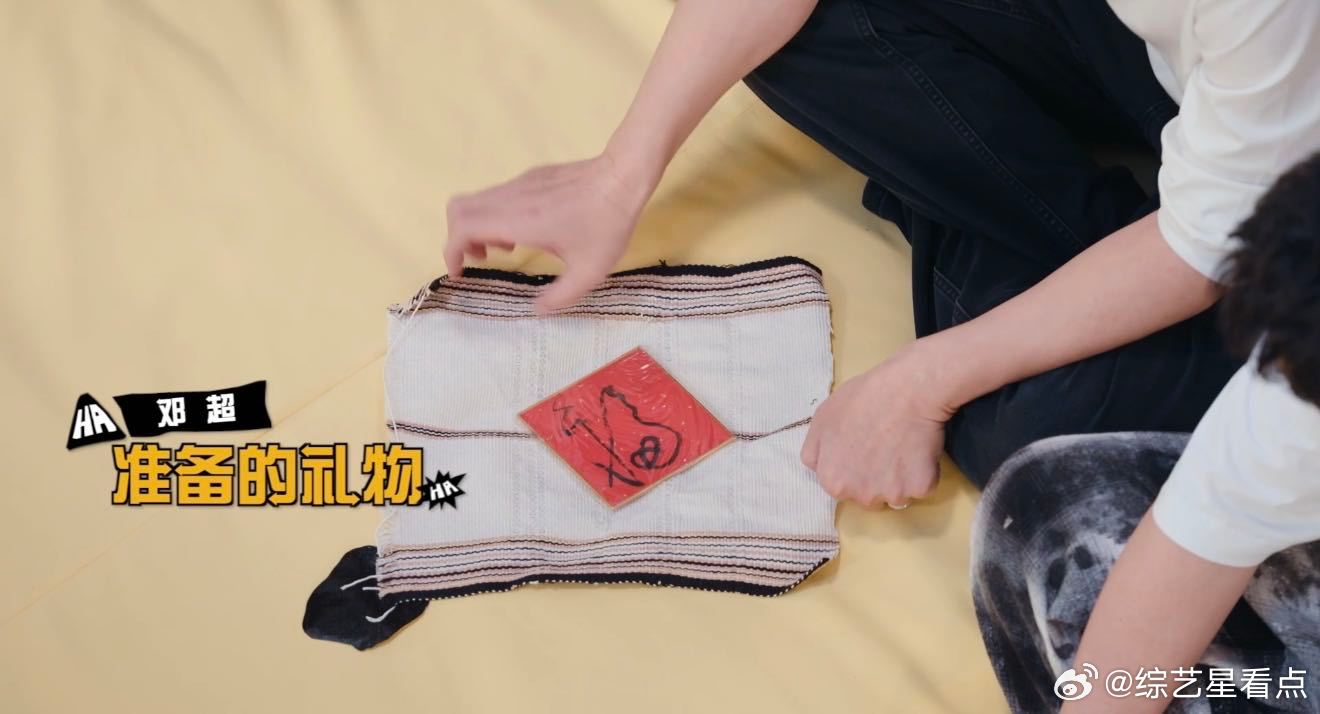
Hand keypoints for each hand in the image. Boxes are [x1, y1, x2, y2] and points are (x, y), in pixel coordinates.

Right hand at [444, 152, 656, 312]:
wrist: (624, 176)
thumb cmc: (607, 224)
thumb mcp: (589, 272)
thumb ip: (560, 297)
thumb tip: (537, 310)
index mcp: (519, 221)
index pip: (462, 227)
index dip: (452, 251)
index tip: (461, 271)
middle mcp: (512, 198)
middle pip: (459, 209)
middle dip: (459, 238)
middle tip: (482, 259)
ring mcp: (521, 183)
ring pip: (477, 200)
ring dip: (479, 227)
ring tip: (508, 248)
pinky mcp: (532, 176)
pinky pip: (498, 195)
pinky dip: (496, 215)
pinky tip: (528, 230)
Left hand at [802, 340, 956, 507]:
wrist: (907, 390)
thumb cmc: (863, 398)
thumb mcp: (822, 419)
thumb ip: (815, 451)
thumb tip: (819, 467)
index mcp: (832, 481)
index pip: (841, 487)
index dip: (852, 468)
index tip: (862, 450)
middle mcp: (860, 495)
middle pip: (868, 496)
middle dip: (875, 479)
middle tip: (884, 446)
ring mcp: (891, 494)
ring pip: (896, 495)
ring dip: (900, 478)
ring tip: (902, 445)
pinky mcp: (920, 488)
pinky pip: (922, 486)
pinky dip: (924, 472)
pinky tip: (919, 448)